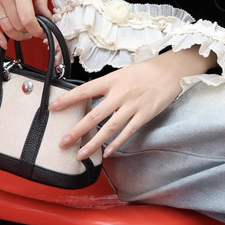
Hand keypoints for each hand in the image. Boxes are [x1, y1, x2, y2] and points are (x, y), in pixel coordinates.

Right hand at [0, 0, 51, 47]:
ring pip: (4, 26)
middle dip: (27, 32)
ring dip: (15, 35)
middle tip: (33, 32)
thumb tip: (47, 16)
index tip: (40, 32)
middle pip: (16, 24)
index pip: (27, 18)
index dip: (36, 30)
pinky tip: (4, 42)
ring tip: (23, 34)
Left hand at [50, 47, 216, 157]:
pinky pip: (128, 132)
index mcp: (113, 80)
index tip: (53, 107)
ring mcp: (133, 105)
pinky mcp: (145, 114)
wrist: (171, 70)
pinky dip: (116, 143)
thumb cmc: (146, 71)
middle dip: (77, 130)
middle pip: (94, 115)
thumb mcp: (123, 73)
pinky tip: (107, 153)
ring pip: (109, 128)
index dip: (69, 99)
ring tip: (80, 154)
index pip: (86, 90)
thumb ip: (108, 86)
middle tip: (63, 142)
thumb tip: (90, 98)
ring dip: (93, 143)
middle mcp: (121, 93)